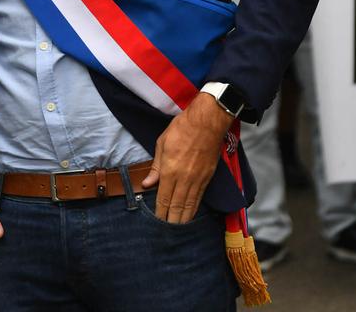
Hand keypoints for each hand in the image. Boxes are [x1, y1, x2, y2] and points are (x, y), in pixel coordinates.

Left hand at [142, 92, 232, 222]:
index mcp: (170, 170)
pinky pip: (199, 198)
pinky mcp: (207, 177)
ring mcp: (197, 179)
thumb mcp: (162, 143)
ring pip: (189, 205)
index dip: (160, 212)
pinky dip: (194, 209)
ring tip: (178, 229)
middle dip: (171, 221)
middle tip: (166, 234)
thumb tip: (147, 184)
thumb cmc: (181, 128)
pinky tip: (190, 215)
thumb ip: (156, 167)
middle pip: (176, 206)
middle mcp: (184, 178)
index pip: (163, 198)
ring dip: (183, 219)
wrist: (207, 122)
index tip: (156, 222)